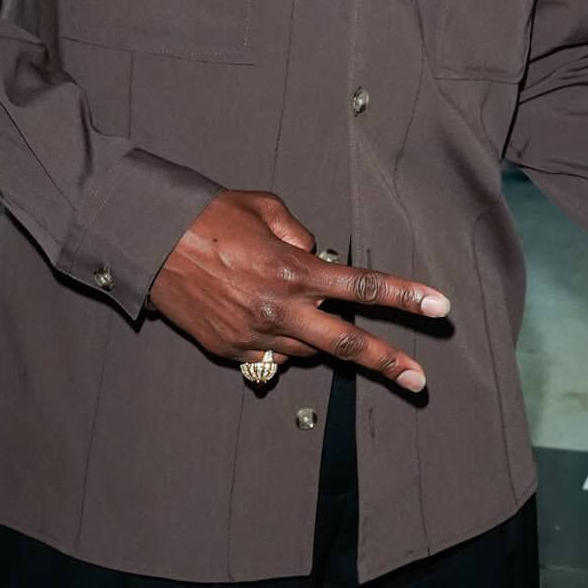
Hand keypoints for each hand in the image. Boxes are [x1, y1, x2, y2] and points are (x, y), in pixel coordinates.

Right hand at [148, 190, 449, 390]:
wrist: (148, 241)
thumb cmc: (207, 216)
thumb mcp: (264, 207)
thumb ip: (300, 233)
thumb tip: (317, 255)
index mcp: (294, 270)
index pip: (362, 286)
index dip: (405, 296)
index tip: (439, 306)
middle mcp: (279, 308)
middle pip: (346, 342)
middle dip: (388, 361)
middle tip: (419, 380)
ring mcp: (254, 335)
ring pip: (307, 349)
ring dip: (317, 335)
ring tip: (299, 309)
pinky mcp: (230, 350)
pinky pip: (271, 354)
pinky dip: (279, 340)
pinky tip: (263, 317)